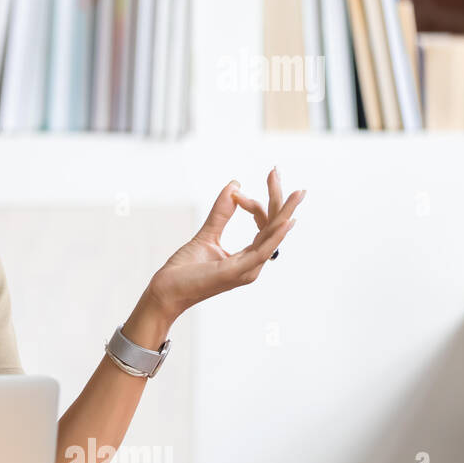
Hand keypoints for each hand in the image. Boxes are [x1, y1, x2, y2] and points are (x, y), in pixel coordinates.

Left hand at [146, 166, 304, 320]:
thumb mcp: (206, 235)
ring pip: (272, 236)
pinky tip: (285, 221)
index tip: (235, 191)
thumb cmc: (185, 271)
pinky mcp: (236, 272)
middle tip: (276, 170)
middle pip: (273, 227)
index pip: (263, 225)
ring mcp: (247, 270)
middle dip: (278, 199)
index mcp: (247, 257)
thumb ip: (221, 213)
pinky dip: (274, 235)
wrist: (166, 292)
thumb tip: (235, 185)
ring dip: (285, 212)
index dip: (252, 203)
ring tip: (298, 193)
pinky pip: (262, 252)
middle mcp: (253, 264)